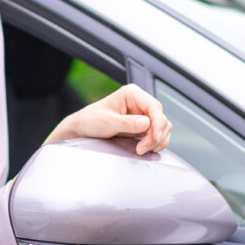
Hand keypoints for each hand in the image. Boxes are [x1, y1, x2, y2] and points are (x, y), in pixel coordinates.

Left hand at [43, 83, 172, 155]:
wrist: (82, 129)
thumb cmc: (90, 120)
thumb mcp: (106, 122)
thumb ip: (126, 123)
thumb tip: (147, 123)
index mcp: (132, 94)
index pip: (154, 106)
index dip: (158, 123)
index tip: (154, 138)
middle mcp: (140, 102)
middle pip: (161, 118)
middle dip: (155, 135)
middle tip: (142, 149)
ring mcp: (142, 114)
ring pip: (162, 127)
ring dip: (156, 141)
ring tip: (141, 150)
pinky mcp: (142, 126)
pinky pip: (157, 134)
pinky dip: (155, 143)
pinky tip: (145, 149)